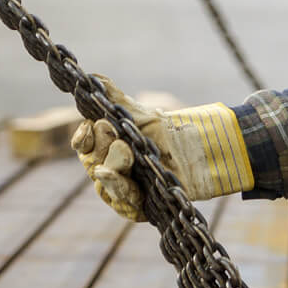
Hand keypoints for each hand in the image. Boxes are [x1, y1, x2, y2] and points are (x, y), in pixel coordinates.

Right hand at [69, 82, 253, 221]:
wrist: (204, 151)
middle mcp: (110, 170)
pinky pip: (123, 204)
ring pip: (105, 185)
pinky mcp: (139, 208)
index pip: (84, 145)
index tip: (91, 126)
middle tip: (117, 135)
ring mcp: (123, 190)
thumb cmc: (171, 133)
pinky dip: (121, 191)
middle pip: (92, 163)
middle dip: (103, 148)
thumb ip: (117, 100)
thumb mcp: (142, 116)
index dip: (83, 137)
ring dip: (112, 169)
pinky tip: (125, 182)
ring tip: (125, 152)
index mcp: (106, 147)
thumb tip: (95, 78)